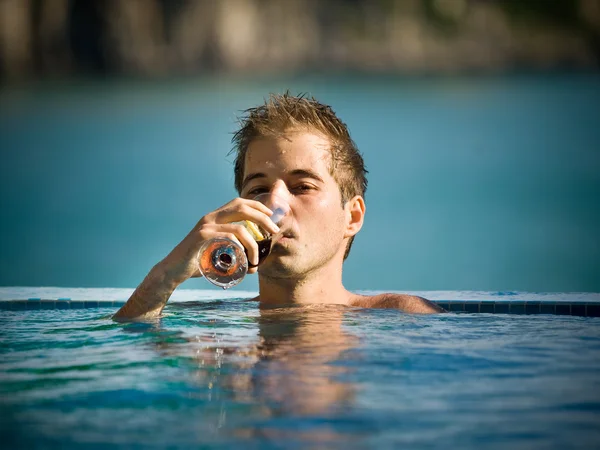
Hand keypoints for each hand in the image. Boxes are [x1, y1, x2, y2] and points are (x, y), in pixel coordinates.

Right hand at [155, 197, 279, 285]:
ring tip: (256, 260)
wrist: (173, 270)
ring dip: (253, 244)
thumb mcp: (217, 254)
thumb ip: (233, 254)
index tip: (270, 215)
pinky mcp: (202, 238)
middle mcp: (210, 218)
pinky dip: (241, 248)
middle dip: (262, 218)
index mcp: (214, 217)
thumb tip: (254, 266)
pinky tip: (244, 260)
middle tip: (274, 230)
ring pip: (239, 228)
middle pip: (241, 208)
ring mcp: (206, 227)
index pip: (238, 202)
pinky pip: (228, 238)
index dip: (257, 205)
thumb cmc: (196, 263)